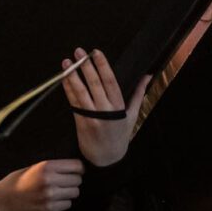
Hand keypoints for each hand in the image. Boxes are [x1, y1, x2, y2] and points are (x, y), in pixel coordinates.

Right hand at [0, 159, 83, 210]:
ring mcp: (50, 195)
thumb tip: (73, 169)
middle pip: (77, 180)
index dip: (78, 168)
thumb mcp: (33, 167)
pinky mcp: (49, 208)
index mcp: (46, 166)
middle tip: (64, 181)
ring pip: (74, 193)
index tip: (75, 170)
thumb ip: (52, 167)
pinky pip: (68, 204)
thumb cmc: (17, 180)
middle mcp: (50, 180)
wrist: (2, 199)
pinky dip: (63, 202)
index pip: (76, 166)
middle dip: (73, 180)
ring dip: (69, 192)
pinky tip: (53, 199)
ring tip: (58, 190)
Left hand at [62, 48, 150, 166]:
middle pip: (94, 84)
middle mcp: (104, 111)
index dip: (103, 66)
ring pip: (80, 92)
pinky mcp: (80, 120)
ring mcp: (91, 116)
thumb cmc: (120, 135)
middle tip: (79, 51)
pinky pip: (73, 101)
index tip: (96, 52)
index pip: (110, 82)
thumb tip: (148, 76)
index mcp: (118, 107)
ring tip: (66, 61)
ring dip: (72, 75)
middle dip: (86, 66)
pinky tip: (63, 77)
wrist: (106, 158)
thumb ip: (138, 93)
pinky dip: (67, 88)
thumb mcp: (132, 115)